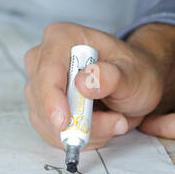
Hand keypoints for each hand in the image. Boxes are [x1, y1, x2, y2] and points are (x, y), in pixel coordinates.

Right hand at [23, 21, 172, 150]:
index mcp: (62, 37)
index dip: (51, 98)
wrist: (134, 84)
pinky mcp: (42, 107)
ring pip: (47, 121)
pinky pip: (51, 132)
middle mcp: (44, 57)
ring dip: (83, 130)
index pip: (47, 70)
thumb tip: (83, 82)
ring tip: (114, 120)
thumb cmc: (133, 72)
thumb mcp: (133, 74)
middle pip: (45, 99)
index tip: (64, 122)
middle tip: (117, 122)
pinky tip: (100, 126)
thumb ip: (112, 77)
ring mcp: (40, 84)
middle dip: (79, 120)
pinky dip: (77, 136)